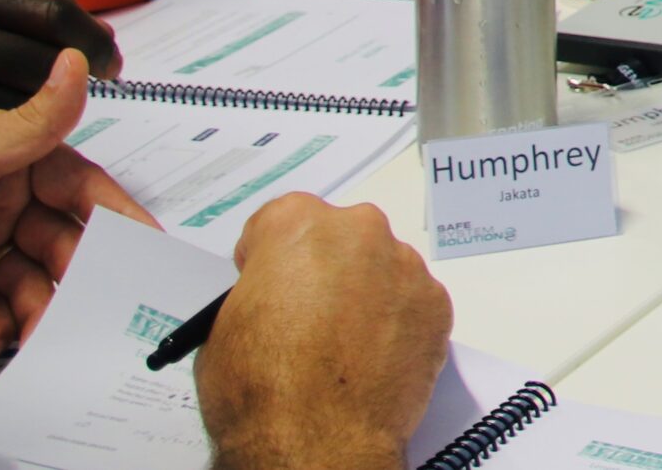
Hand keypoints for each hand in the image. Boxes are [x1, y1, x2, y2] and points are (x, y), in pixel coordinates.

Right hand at [0, 0, 121, 118]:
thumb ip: (22, 14)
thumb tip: (100, 38)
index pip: (53, 14)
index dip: (92, 38)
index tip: (110, 54)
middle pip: (44, 62)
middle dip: (82, 73)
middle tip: (100, 78)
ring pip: (24, 100)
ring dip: (48, 101)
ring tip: (50, 96)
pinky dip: (14, 125)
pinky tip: (12, 119)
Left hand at [0, 50, 155, 360]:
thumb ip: (31, 121)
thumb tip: (79, 61)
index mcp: (10, 157)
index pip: (78, 185)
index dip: (113, 214)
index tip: (143, 245)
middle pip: (60, 240)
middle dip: (70, 275)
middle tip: (74, 304)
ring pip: (30, 279)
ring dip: (33, 308)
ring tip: (25, 332)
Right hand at [199, 195, 450, 469]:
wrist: (318, 443)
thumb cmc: (262, 389)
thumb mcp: (225, 325)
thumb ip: (257, 288)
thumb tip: (272, 293)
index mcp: (300, 226)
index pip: (281, 219)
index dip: (268, 254)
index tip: (266, 279)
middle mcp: (360, 232)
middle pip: (338, 237)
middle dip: (323, 267)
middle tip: (306, 315)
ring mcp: (405, 266)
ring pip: (379, 266)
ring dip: (363, 291)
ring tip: (341, 344)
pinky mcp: (436, 303)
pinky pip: (409, 300)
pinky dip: (395, 319)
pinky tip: (370, 356)